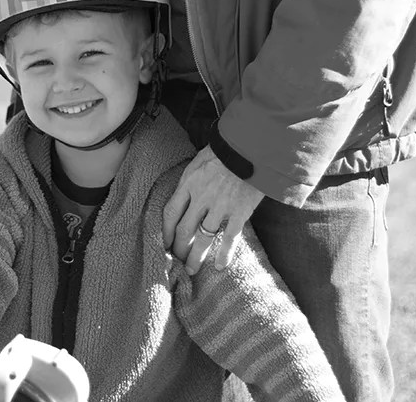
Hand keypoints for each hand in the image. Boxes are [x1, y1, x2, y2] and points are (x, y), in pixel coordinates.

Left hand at [163, 145, 263, 273]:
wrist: (252, 144)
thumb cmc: (226, 149)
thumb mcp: (200, 160)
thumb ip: (192, 179)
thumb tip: (186, 196)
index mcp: (188, 183)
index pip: (170, 213)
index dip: (164, 231)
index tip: (163, 243)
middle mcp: (201, 197)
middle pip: (183, 230)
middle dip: (178, 248)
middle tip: (177, 260)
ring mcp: (220, 206)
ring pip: (202, 238)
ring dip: (196, 257)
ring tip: (192, 270)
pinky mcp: (239, 212)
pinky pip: (229, 238)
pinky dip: (224, 254)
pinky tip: (220, 266)